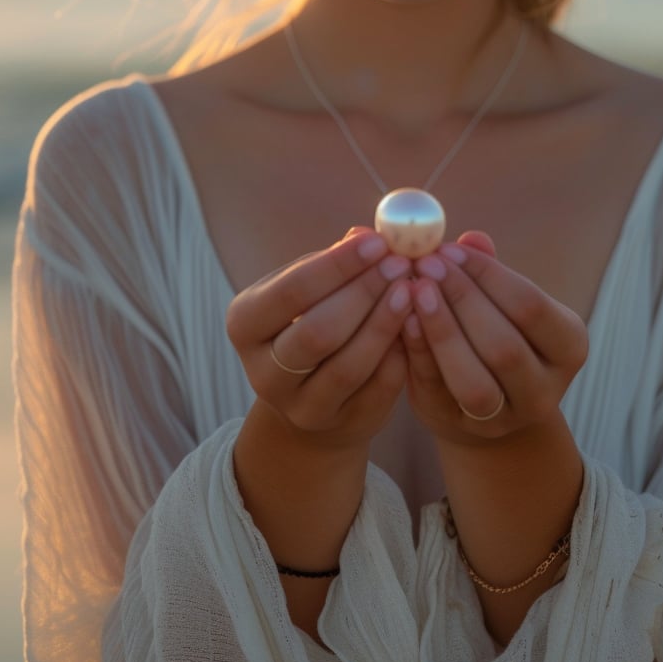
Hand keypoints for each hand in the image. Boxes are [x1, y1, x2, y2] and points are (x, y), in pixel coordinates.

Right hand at [226, 227, 414, 449]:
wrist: (312, 396)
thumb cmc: (311, 320)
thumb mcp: (309, 290)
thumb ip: (333, 262)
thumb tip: (366, 235)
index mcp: (246, 323)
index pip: (291, 291)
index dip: (337, 265)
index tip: (378, 241)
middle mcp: (264, 372)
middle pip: (317, 331)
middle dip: (363, 293)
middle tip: (400, 264)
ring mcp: (301, 407)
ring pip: (348, 365)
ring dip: (385, 323)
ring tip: (412, 289)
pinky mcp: (341, 426)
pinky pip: (377, 389)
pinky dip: (399, 354)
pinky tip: (416, 325)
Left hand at [401, 232, 588, 443]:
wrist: (489, 407)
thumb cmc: (497, 332)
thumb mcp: (504, 301)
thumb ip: (489, 270)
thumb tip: (472, 239)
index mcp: (568, 345)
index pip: (531, 306)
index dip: (487, 275)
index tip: (449, 249)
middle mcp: (545, 390)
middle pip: (503, 345)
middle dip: (461, 299)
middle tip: (426, 263)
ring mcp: (505, 418)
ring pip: (474, 382)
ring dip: (441, 330)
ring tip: (413, 289)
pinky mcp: (462, 429)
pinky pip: (439, 392)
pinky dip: (419, 353)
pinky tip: (402, 320)